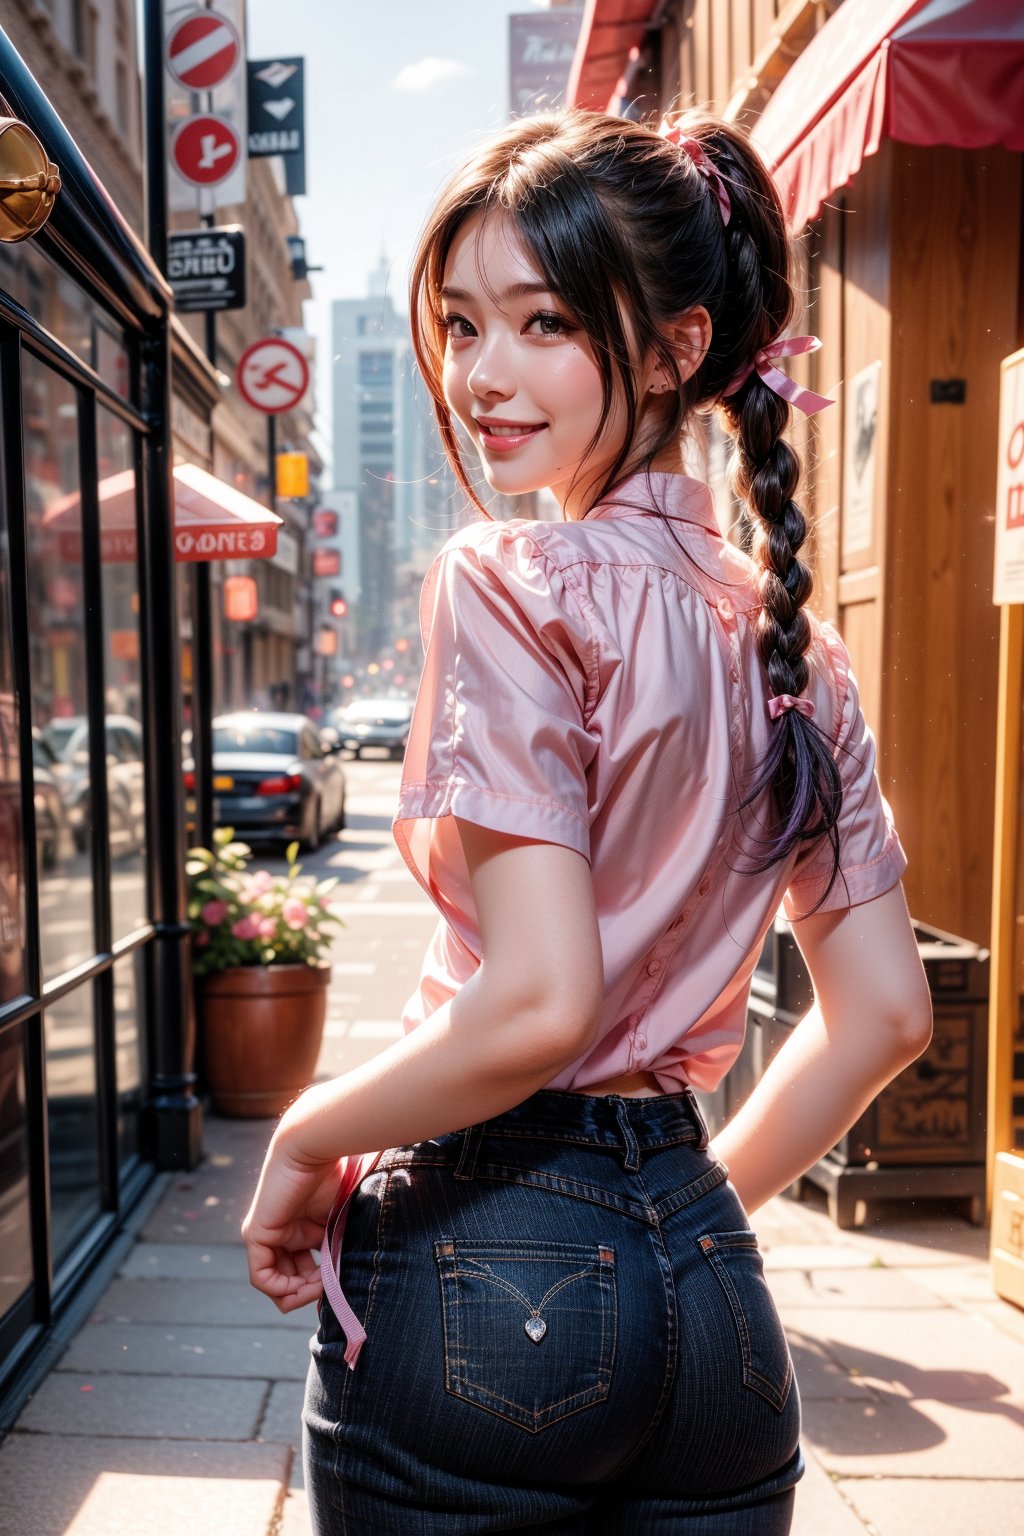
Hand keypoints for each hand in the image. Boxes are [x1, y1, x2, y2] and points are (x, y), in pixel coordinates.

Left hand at [241, 1134, 341, 1312]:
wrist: (315, 1146)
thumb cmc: (335, 1172)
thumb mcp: (339, 1218)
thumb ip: (338, 1245)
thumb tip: (344, 1280)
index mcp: (300, 1227)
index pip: (304, 1269)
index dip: (320, 1284)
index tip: (338, 1284)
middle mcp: (280, 1232)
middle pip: (290, 1278)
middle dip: (310, 1290)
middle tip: (330, 1288)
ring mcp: (266, 1234)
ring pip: (276, 1282)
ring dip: (299, 1292)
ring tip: (321, 1286)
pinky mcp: (255, 1234)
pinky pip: (262, 1277)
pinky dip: (282, 1289)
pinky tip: (303, 1286)